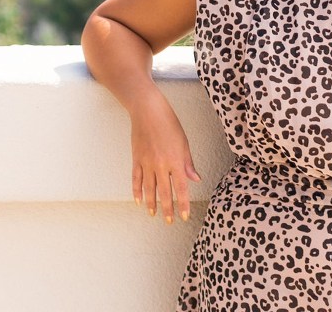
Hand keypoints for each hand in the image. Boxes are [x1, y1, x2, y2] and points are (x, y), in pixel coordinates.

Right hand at [129, 95, 201, 223]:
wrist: (147, 110)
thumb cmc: (169, 123)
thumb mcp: (184, 142)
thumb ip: (188, 163)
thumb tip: (195, 179)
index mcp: (175, 161)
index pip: (181, 188)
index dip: (183, 204)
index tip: (184, 216)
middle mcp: (161, 165)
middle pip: (164, 192)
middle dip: (167, 209)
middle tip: (169, 221)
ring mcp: (146, 162)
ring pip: (149, 188)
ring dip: (151, 203)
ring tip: (153, 214)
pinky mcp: (136, 158)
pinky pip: (136, 179)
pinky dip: (137, 190)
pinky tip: (138, 200)